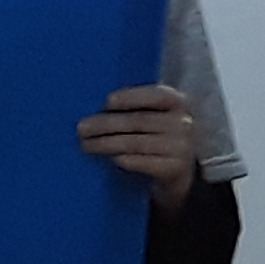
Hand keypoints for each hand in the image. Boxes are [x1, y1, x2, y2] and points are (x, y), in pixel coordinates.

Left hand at [79, 84, 199, 208]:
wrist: (178, 167)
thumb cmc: (156, 133)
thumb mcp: (154, 114)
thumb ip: (134, 107)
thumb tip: (96, 108)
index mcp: (177, 102)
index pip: (157, 95)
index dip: (132, 97)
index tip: (108, 101)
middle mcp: (183, 123)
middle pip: (139, 121)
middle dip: (106, 124)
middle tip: (81, 128)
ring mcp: (181, 147)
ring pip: (136, 143)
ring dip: (107, 144)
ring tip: (86, 144)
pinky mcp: (174, 168)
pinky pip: (143, 162)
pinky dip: (125, 160)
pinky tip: (110, 158)